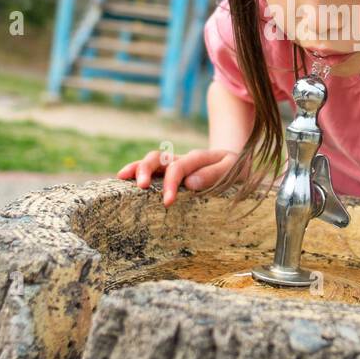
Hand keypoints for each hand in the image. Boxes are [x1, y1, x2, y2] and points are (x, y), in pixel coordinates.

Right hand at [117, 148, 239, 206]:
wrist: (237, 162)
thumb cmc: (236, 170)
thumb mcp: (233, 170)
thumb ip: (213, 175)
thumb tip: (189, 183)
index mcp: (198, 158)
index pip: (179, 167)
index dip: (171, 183)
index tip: (166, 201)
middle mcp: (183, 158)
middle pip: (159, 157)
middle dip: (146, 170)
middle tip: (140, 187)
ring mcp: (174, 163)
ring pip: (151, 160)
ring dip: (136, 168)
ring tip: (122, 177)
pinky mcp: (170, 170)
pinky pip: (152, 169)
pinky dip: (136, 171)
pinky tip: (124, 179)